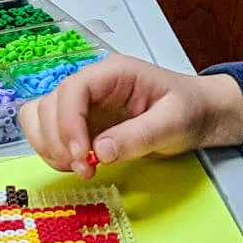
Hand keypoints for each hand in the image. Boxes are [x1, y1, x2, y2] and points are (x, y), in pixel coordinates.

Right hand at [18, 55, 242, 179]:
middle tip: (85, 169)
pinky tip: (78, 164)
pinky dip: (53, 151)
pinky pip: (49, 133)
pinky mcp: (82, 123)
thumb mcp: (173, 122)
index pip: (73, 89)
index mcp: (114, 73)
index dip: (68, 122)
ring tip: (79, 167)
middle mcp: (93, 85)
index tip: (81, 155)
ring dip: (50, 146)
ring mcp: (84, 104)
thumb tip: (101, 152)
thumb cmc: (191, 109)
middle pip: (49, 104)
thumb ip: (138, 136)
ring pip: (41, 117)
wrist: (202, 115)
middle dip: (59, 141)